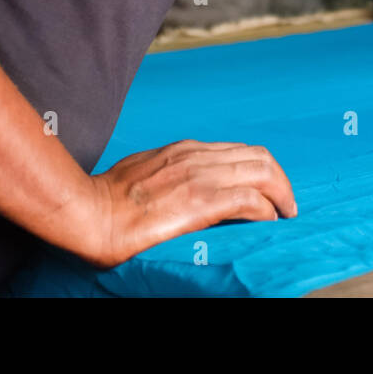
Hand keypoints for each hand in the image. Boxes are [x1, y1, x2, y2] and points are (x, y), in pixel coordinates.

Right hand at [78, 139, 297, 268]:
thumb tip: (183, 187)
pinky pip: (249, 199)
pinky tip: (268, 222)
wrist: (87, 212)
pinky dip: (266, 210)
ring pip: (261, 171)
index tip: (267, 191)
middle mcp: (197, 156)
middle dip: (280, 180)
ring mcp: (200, 176)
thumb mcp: (144, 171)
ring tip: (284, 213)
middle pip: (258, 157)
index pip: (238, 151)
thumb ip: (169, 172)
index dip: (260, 170)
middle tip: (285, 204)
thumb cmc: (106, 199)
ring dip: (280, 193)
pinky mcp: (200, 201)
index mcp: (184, 150)